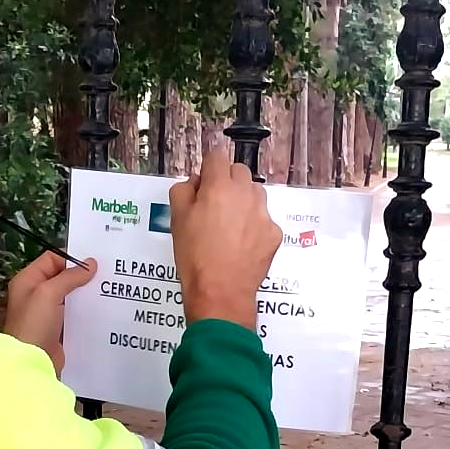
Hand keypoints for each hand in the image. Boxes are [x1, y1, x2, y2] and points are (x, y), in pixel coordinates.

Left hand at [4, 250, 96, 374]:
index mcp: (28, 280)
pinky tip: (104, 308)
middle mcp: (37, 294)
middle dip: (84, 275)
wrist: (31, 361)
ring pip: (72, 296)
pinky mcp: (60, 328)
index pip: (52, 259)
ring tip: (110, 289)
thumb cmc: (34, 323)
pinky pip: (76, 314)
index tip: (95, 259)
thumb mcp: (48, 293)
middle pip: (64, 277)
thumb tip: (91, 264)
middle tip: (108, 272)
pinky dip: (88, 311)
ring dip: (88, 293)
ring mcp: (49, 312)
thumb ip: (70, 277)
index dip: (72, 258)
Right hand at [168, 147, 280, 329]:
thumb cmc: (196, 259)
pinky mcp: (273, 233)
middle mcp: (245, 195)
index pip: (217, 156)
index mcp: (218, 187)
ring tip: (228, 224)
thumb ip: (183, 190)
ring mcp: (262, 214)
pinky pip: (264, 219)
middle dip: (227, 181)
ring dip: (243, 200)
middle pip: (239, 171)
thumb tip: (195, 182)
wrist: (220, 292)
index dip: (208, 167)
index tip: (205, 178)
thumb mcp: (176, 219)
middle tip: (214, 202)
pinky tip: (240, 242)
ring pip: (255, 193)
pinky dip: (254, 225)